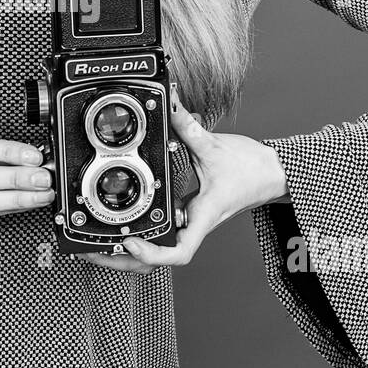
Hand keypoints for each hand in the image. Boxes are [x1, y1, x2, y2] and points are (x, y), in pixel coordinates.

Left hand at [76, 96, 289, 272]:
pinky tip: (122, 225)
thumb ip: (188, 126)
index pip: (179, 252)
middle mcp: (194, 224)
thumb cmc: (252, 168)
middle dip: (124, 262)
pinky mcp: (189, 213)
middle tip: (94, 252)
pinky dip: (141, 232)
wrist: (273, 174)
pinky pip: (162, 230)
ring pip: (158, 249)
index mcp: (203, 216)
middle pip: (158, 261)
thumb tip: (170, 105)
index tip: (129, 242)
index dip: (151, 254)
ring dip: (128, 253)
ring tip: (98, 244)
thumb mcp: (215, 146)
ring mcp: (190, 221)